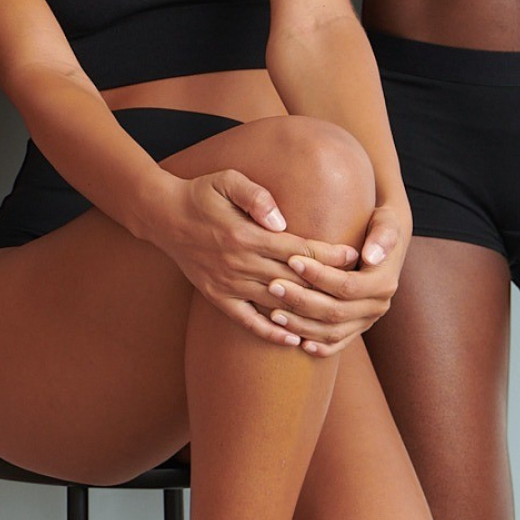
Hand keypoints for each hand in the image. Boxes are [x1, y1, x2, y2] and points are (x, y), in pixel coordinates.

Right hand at [143, 168, 366, 352]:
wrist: (162, 216)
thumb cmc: (201, 194)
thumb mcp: (226, 180)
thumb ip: (255, 196)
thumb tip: (280, 220)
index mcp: (244, 235)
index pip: (297, 249)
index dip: (328, 254)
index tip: (353, 255)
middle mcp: (238, 263)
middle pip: (294, 280)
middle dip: (328, 283)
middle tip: (357, 287)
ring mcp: (228, 284)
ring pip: (276, 303)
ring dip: (307, 311)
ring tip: (337, 316)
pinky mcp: (218, 297)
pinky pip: (248, 321)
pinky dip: (271, 332)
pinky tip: (294, 339)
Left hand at [272, 201, 410, 354]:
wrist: (383, 243)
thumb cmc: (378, 226)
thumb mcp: (385, 223)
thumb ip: (383, 236)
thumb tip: (370, 256)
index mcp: (384, 283)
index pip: (347, 285)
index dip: (319, 276)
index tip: (292, 260)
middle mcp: (378, 306)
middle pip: (336, 312)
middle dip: (302, 300)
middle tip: (273, 285)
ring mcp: (367, 321)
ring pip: (332, 332)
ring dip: (302, 325)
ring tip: (272, 313)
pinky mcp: (356, 328)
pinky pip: (335, 343)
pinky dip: (316, 346)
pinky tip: (293, 342)